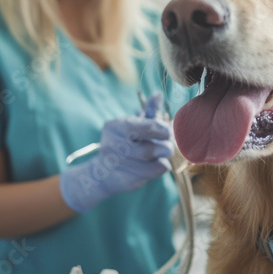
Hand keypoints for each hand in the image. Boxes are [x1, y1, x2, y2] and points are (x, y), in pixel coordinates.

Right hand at [59, 92, 173, 212]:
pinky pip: (153, 173)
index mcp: (115, 127)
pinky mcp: (125, 180)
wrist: (104, 172)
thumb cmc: (125, 143)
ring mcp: (117, 165)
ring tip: (162, 153)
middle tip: (168, 145)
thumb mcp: (135, 124)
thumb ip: (149, 111)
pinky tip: (156, 163)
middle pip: (149, 149)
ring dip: (164, 157)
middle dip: (165, 146)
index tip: (168, 132)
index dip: (162, 130)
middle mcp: (112, 145)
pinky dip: (160, 167)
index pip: (145, 127)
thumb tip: (158, 94)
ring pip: (154, 162)